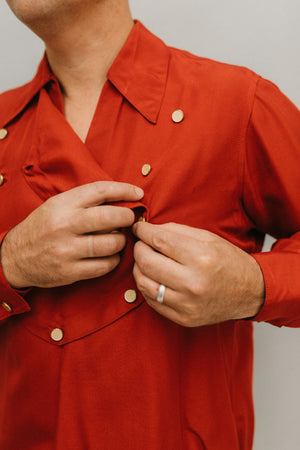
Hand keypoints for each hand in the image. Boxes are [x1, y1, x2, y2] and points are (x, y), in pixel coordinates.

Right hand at [1, 181, 143, 288]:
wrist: (15, 257)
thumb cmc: (43, 228)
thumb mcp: (57, 206)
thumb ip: (85, 202)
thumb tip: (122, 199)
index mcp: (62, 204)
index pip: (100, 190)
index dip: (124, 190)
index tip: (138, 193)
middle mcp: (64, 225)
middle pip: (109, 217)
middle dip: (127, 217)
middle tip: (130, 219)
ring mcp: (66, 250)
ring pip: (110, 243)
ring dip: (121, 241)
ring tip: (118, 239)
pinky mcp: (69, 271)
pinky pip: (104, 266)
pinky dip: (113, 260)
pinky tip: (110, 256)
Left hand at [133, 222, 264, 326]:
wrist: (250, 292)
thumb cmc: (228, 261)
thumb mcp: (207, 237)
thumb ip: (176, 230)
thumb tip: (148, 229)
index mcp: (201, 257)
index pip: (159, 240)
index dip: (143, 232)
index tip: (139, 228)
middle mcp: (193, 282)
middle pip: (146, 262)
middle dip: (138, 249)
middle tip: (141, 244)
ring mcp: (187, 304)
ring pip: (144, 283)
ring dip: (139, 268)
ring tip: (146, 261)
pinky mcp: (184, 318)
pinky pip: (152, 301)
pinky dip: (148, 286)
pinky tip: (154, 278)